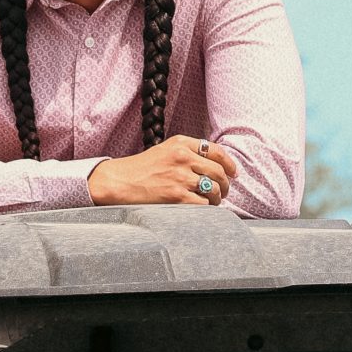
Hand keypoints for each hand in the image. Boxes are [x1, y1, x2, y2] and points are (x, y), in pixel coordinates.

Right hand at [88, 135, 237, 205]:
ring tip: (212, 201)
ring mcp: (180, 177)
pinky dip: (206, 208)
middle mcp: (182, 157)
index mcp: (180, 143)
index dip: (229, 164)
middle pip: (218, 172)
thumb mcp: (164, 150)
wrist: (118, 181)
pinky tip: (202, 208)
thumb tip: (216, 165)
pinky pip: (203, 204)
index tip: (233, 173)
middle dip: (225, 184)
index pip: (216, 151)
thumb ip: (187, 153)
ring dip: (217, 198)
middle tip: (223, 191)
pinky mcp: (176, 196)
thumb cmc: (141, 169)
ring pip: (214, 189)